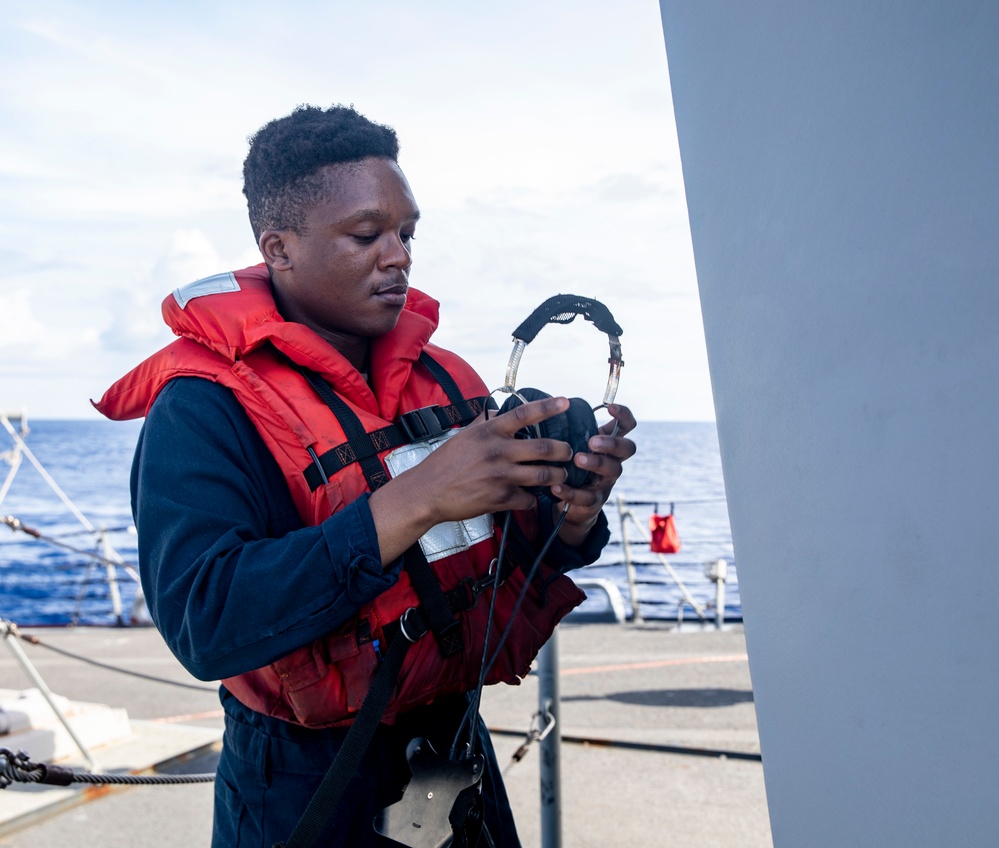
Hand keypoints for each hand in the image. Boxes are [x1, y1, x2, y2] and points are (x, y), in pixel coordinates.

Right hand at [368, 396, 575, 562]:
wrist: (427, 492)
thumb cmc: (443, 464)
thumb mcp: (463, 436)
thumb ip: (482, 423)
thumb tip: (494, 412)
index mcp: (490, 432)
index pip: (525, 413)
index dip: (548, 406)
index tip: (565, 402)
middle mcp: (498, 451)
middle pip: (545, 447)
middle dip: (564, 451)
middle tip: (569, 452)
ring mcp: (501, 475)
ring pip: (544, 475)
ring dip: (557, 476)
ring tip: (560, 476)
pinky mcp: (500, 498)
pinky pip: (528, 499)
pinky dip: (532, 499)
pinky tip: (530, 497)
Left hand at [549, 403, 636, 547]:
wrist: (572, 503)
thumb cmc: (572, 466)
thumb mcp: (573, 446)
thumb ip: (569, 430)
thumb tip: (550, 405)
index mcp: (609, 444)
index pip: (627, 426)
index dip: (624, 415)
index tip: (610, 407)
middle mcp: (613, 461)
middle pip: (627, 448)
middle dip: (612, 443)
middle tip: (592, 442)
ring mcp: (606, 481)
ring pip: (613, 470)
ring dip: (596, 463)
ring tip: (578, 459)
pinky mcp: (594, 501)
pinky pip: (587, 497)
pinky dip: (571, 492)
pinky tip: (557, 487)